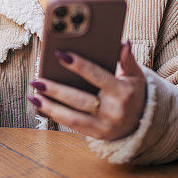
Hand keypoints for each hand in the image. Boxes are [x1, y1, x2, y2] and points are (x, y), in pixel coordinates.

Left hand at [27, 41, 146, 140]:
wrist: (144, 122)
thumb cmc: (135, 92)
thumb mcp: (136, 75)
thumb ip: (128, 59)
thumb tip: (122, 42)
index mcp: (123, 92)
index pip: (97, 76)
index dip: (79, 65)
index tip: (60, 55)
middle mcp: (113, 111)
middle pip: (79, 100)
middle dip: (56, 90)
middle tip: (36, 80)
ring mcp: (104, 126)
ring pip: (72, 117)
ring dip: (49, 106)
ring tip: (32, 95)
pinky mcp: (96, 135)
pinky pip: (72, 125)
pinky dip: (55, 115)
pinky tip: (41, 105)